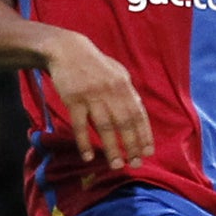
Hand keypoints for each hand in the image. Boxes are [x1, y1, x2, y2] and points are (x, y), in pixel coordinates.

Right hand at [43, 29, 153, 169]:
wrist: (67, 50)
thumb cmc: (94, 65)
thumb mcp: (117, 73)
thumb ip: (127, 93)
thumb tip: (138, 114)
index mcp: (124, 85)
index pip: (138, 114)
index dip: (144, 134)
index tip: (148, 152)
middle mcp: (110, 91)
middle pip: (124, 123)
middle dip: (132, 145)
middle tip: (135, 164)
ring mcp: (91, 95)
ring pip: (104, 127)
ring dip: (111, 148)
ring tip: (116, 165)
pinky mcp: (73, 99)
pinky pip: (80, 125)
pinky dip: (84, 142)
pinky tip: (88, 156)